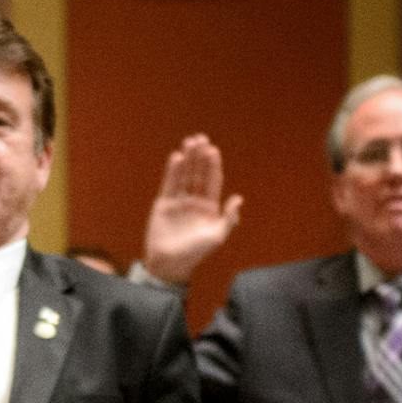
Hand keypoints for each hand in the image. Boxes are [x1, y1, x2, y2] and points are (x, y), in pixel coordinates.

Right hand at [140, 134, 242, 285]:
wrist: (170, 264)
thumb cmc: (196, 253)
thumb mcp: (217, 237)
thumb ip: (229, 218)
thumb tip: (238, 198)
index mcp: (209, 207)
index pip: (212, 181)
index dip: (213, 165)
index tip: (213, 150)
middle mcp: (194, 201)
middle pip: (198, 173)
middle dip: (199, 156)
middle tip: (201, 138)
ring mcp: (178, 201)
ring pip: (184, 175)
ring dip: (187, 159)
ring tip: (189, 142)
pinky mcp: (163, 204)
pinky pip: (169, 184)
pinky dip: (172, 171)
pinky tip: (177, 158)